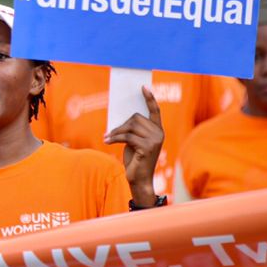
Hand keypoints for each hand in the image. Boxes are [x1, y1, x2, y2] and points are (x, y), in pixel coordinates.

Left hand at [105, 86, 164, 205]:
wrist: (139, 179)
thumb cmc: (135, 158)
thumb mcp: (134, 141)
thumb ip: (133, 128)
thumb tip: (123, 117)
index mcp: (158, 130)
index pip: (155, 111)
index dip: (150, 98)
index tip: (144, 87)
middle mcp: (159, 133)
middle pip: (136, 117)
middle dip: (122, 124)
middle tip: (111, 133)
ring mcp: (154, 140)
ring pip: (130, 126)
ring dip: (116, 132)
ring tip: (108, 137)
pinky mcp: (147, 147)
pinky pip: (126, 136)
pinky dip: (115, 138)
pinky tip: (107, 141)